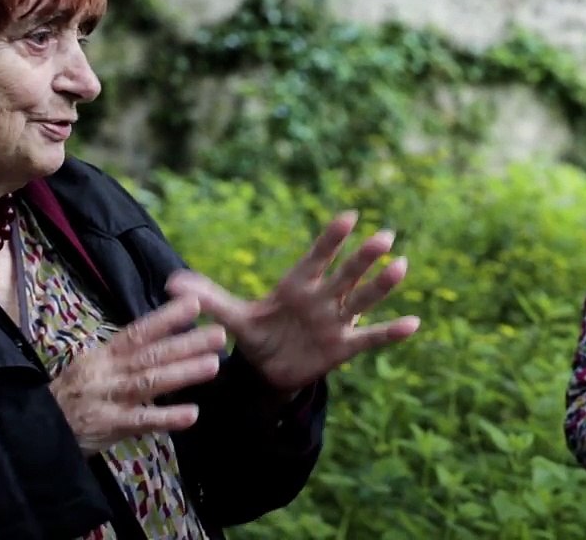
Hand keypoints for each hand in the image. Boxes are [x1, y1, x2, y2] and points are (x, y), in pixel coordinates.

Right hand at [49, 295, 225, 454]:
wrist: (38, 429)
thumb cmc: (73, 395)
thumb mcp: (94, 366)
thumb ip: (125, 354)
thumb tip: (162, 333)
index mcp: (105, 354)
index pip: (139, 331)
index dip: (166, 317)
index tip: (195, 304)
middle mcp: (107, 372)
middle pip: (150, 354)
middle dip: (186, 343)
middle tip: (220, 333)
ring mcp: (108, 398)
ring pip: (148, 383)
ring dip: (182, 374)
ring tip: (213, 364)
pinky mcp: (108, 426)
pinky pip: (141, 422)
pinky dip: (166, 418)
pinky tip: (192, 415)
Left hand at [167, 211, 420, 391]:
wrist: (270, 368)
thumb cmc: (257, 333)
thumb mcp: (233, 316)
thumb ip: (209, 297)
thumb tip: (171, 285)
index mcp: (298, 284)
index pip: (316, 257)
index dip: (331, 238)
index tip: (348, 216)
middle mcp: (323, 298)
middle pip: (346, 274)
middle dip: (364, 257)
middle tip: (385, 236)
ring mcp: (336, 321)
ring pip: (363, 300)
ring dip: (383, 285)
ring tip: (402, 266)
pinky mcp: (344, 347)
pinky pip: (371, 339)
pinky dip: (391, 333)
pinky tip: (414, 324)